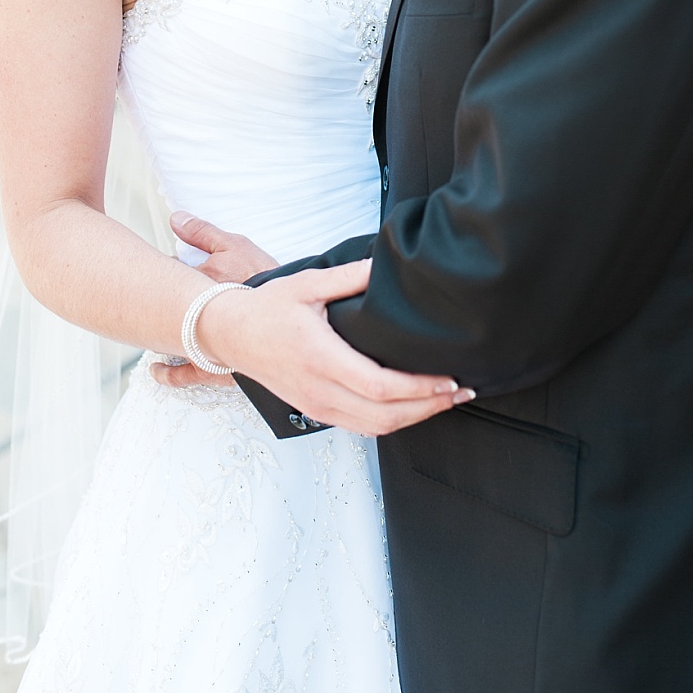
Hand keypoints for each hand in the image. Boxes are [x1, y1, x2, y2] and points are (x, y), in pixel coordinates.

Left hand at [150, 213, 278, 392]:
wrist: (292, 317)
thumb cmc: (266, 279)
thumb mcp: (235, 245)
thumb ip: (202, 232)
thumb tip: (175, 218)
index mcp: (196, 283)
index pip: (168, 271)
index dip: (167, 269)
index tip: (166, 267)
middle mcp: (193, 315)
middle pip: (162, 305)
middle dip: (156, 297)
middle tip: (148, 293)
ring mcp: (201, 342)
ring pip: (166, 339)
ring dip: (157, 332)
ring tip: (148, 327)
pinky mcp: (214, 365)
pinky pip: (185, 374)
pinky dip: (169, 373)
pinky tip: (157, 371)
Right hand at [183, 258, 473, 433]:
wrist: (230, 334)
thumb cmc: (267, 308)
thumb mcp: (307, 284)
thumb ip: (348, 276)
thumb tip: (383, 264)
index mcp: (321, 358)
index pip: (380, 386)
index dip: (420, 388)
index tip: (449, 379)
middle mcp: (321, 390)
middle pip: (385, 416)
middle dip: (429, 407)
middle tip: (461, 392)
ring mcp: (318, 405)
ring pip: (375, 428)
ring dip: (414, 418)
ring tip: (445, 400)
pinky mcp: (316, 410)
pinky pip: (360, 427)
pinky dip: (392, 422)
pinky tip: (411, 406)